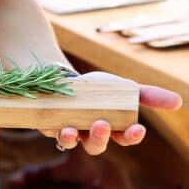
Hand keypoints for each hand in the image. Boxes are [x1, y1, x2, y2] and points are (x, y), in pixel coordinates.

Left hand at [40, 71, 182, 154]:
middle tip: (102, 124)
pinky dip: (50, 127)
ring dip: (70, 137)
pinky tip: (52, 121)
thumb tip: (178, 102)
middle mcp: (88, 134)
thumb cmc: (98, 88)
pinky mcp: (47, 123)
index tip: (138, 129)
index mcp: (110, 128)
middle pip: (95, 145)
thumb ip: (148, 96)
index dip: (130, 137)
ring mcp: (67, 130)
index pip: (123, 138)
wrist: (65, 78)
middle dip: (99, 137)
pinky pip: (48, 130)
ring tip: (71, 129)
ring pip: (69, 141)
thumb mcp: (123, 88)